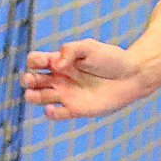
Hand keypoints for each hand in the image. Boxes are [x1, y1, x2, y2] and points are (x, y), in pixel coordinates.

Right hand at [21, 39, 151, 119]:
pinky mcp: (76, 109)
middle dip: (27, 80)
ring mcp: (67, 94)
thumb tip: (56, 65)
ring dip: (32, 97)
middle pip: (31, 81)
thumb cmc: (111, 58)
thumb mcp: (90, 46)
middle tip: (31, 80)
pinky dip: (50, 113)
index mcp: (60, 61)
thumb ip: (71, 50)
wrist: (133, 75)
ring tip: (34, 95)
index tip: (45, 61)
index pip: (35, 61)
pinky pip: (57, 114)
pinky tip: (52, 108)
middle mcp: (60, 79)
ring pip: (39, 98)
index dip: (33, 61)